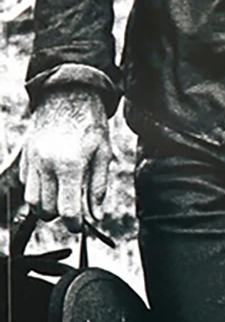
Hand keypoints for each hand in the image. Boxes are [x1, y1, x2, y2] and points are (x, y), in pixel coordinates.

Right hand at [19, 87, 110, 231]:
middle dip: (59, 216)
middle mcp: (46, 165)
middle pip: (45, 209)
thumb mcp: (103, 156)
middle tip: (74, 211)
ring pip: (31, 200)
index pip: (66, 210)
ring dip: (46, 206)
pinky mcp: (25, 156)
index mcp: (69, 166)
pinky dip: (38, 190)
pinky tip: (54, 182)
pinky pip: (26, 184)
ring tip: (63, 199)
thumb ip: (98, 188)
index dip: (74, 224)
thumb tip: (96, 215)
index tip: (80, 225)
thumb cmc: (90, 125)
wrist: (68, 95)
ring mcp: (32, 161)